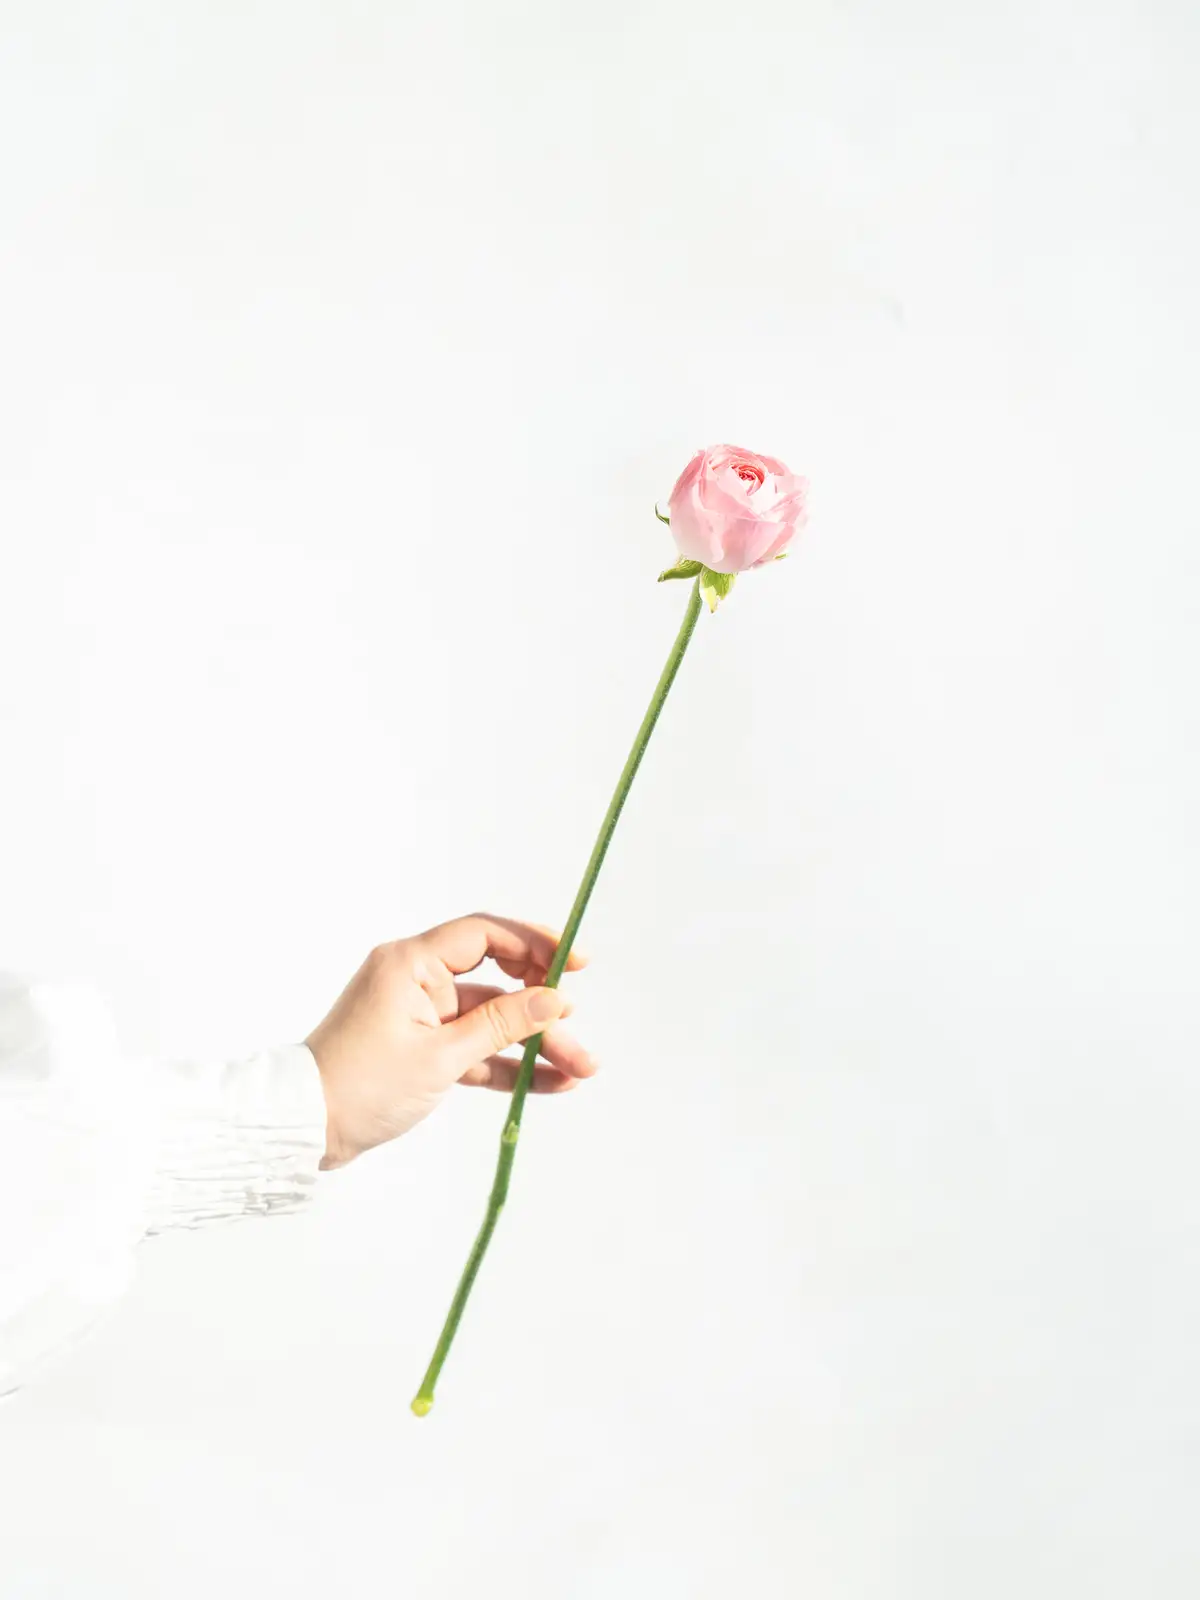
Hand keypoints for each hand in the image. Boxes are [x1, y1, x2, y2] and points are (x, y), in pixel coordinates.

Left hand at [305, 914, 594, 1168]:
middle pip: (497, 981)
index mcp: (411, 962)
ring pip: (492, 1021)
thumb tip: (554, 999)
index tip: (575, 963)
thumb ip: (502, 1025)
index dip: (534, 943)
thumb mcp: (440, 1056)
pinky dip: (508, 1064)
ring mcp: (420, 1015)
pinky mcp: (422, 1048)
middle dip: (542, 1010)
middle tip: (580, 1033)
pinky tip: (551, 1083)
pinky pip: (475, 1048)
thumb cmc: (362, 1084)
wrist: (304, 1129)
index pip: (485, 934)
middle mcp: (417, 979)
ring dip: (534, 1045)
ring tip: (580, 1070)